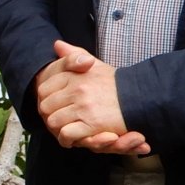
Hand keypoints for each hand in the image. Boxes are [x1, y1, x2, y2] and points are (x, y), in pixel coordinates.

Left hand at [33, 40, 151, 155]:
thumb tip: (57, 45)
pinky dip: (67, 139)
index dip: (46, 100)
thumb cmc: (115, 83)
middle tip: (57, 121)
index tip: (53, 106)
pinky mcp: (92, 123)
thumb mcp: (94, 64)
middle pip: (45, 107)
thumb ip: (74, 55)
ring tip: (64, 130)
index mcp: (73, 74)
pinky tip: (72, 139)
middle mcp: (77, 89)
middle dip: (49, 116)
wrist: (140, 96)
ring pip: (53, 121)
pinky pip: (67, 134)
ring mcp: (84, 106)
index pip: (43, 89)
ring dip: (57, 129)